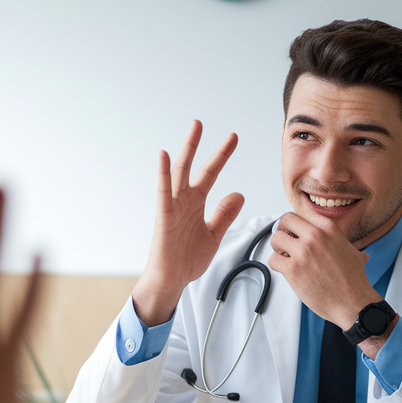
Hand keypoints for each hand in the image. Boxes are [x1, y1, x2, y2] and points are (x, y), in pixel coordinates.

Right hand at [132, 120, 244, 325]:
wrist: (172, 280)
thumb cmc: (187, 259)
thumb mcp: (214, 234)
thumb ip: (225, 214)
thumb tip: (238, 193)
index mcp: (196, 203)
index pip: (210, 173)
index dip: (221, 155)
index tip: (232, 138)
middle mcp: (183, 200)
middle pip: (192, 166)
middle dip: (197, 144)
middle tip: (201, 122)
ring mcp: (172, 207)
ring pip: (177, 173)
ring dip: (185, 150)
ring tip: (192, 129)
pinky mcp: (163, 218)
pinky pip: (163, 193)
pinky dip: (162, 174)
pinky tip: (163, 156)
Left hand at [268, 211, 394, 356]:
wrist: (353, 303)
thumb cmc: (353, 281)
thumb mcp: (352, 251)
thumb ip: (341, 243)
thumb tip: (341, 244)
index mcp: (328, 229)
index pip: (302, 213)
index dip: (295, 223)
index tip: (293, 230)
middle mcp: (315, 237)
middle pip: (285, 221)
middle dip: (283, 231)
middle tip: (285, 242)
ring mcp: (303, 252)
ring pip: (276, 239)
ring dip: (277, 249)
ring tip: (286, 257)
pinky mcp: (293, 269)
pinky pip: (273, 260)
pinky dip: (276, 265)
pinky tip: (286, 270)